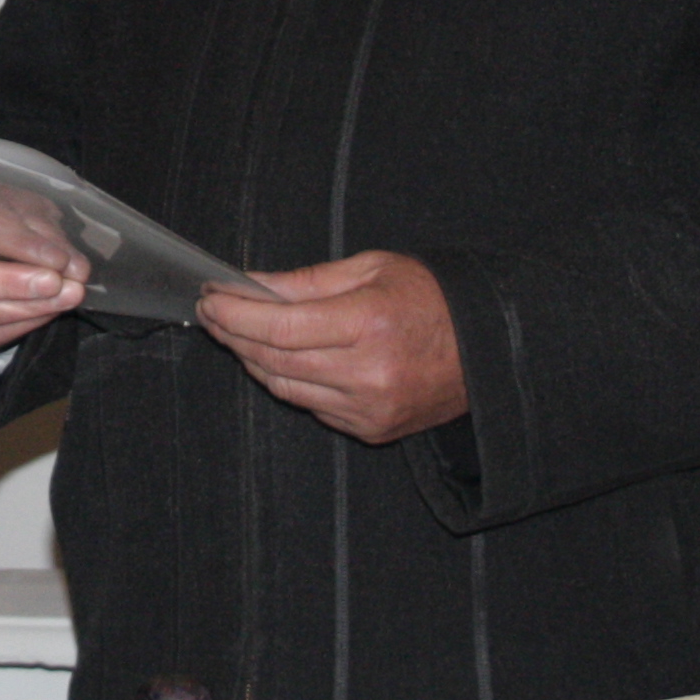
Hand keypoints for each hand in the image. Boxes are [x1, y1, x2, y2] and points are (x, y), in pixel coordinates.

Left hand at [194, 251, 464, 444]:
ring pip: (287, 388)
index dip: (236, 313)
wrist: (489, 349)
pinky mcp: (372, 430)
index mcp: (370, 324)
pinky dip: (288, 381)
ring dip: (253, 360)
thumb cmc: (431, 299)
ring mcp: (370, 409)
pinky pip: (312, 406)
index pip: (280, 327)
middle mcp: (369, 373)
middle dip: (234, 335)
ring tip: (236, 333)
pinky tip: (277, 358)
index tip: (210, 297)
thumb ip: (307, 281)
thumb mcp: (372, 269)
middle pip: (275, 360)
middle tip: (212, 311)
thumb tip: (251, 285)